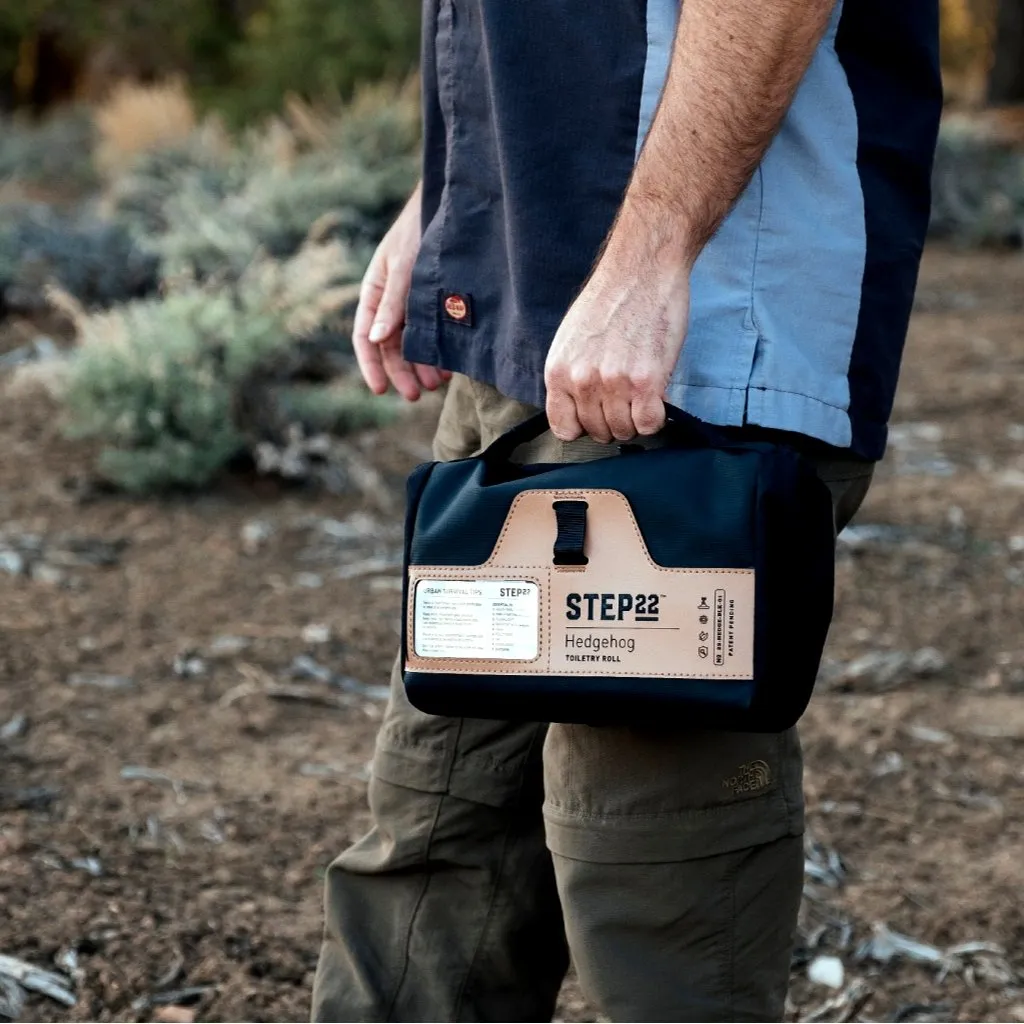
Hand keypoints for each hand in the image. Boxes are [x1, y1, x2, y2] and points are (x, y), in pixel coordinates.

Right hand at [353, 184, 449, 400]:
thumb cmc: (420, 228)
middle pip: (390, 348)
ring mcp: (413, 303)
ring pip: (412, 345)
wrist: (452, 203)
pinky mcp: (435, 302)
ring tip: (437, 383)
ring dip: (421, 366)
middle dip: (402, 372)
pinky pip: (432, 334)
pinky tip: (449, 365)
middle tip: (417, 394)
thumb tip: (376, 340)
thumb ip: (393, 303)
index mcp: (373, 292)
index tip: (381, 391)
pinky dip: (437, 351)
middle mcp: (391, 302)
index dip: (371, 366)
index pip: (365, 338)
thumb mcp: (405, 266)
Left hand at [543, 243, 690, 442]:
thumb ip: (570, 377)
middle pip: (598, 432)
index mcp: (558, 372)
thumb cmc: (608, 302)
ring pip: (624, 431)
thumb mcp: (570, 341)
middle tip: (626, 399)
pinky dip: (655, 418)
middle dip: (613, 422)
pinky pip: (649, 424)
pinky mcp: (647, 381)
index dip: (583, 426)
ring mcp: (614, 383)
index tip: (597, 415)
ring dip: (635, 420)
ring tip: (641, 395)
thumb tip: (579, 410)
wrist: (640, 271)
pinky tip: (655, 398)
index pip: (565, 429)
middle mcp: (582, 381)